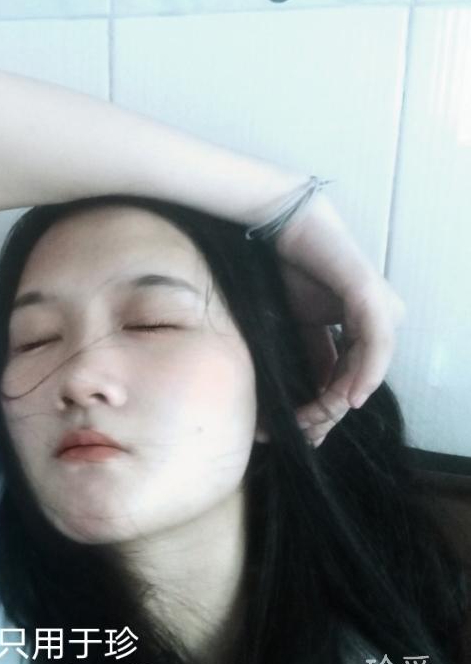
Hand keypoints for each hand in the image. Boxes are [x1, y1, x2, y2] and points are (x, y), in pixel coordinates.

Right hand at [263, 197, 406, 447]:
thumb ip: (314, 356)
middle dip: (329, 412)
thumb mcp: (299, 325)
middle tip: (302, 434)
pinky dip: (365, 372)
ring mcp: (379, 310)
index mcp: (359, 329)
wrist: (284, 229)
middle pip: (357, 380)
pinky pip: (375, 344)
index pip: (347, 378)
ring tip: (313, 422)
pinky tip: (351, 398)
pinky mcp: (371, 298)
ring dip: (341, 400)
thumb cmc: (288, 271)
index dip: (325, 409)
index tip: (301, 433)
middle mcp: (376, 322)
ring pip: (368, 369)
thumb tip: (313, 397)